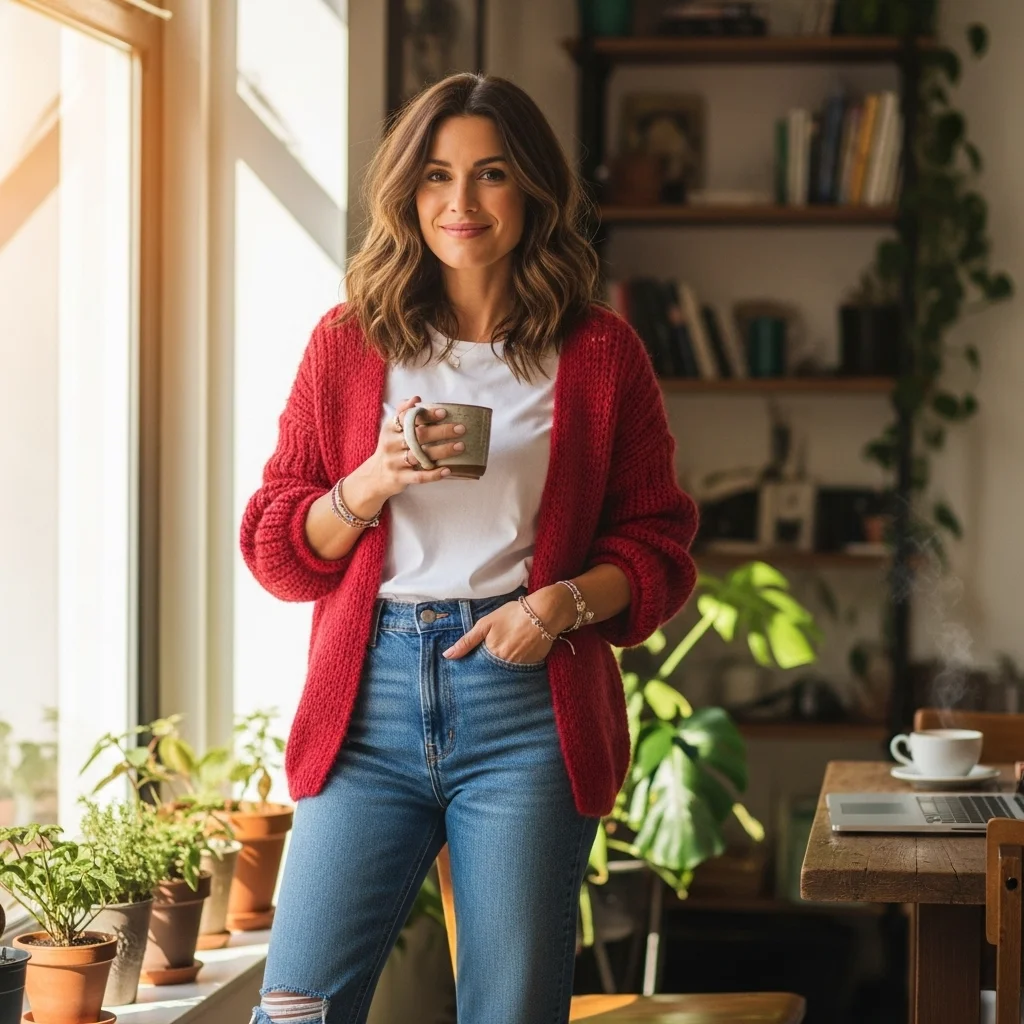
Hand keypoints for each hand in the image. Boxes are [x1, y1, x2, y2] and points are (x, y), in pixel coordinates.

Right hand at [350, 396, 466, 502]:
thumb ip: (403, 412)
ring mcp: (395, 462)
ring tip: (460, 446)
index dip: (426, 415)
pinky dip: (433, 474)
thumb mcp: (391, 429)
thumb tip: (416, 397)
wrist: (375, 476)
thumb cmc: (391, 447)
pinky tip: (448, 470)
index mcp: (390, 428)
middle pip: (418, 436)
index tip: (444, 413)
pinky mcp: (400, 478)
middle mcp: (391, 444)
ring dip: (442, 451)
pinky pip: (419, 477)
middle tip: (460, 429)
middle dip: (441, 432)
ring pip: (420, 456)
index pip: (408, 418)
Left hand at [442, 599, 553, 662]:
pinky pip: (521, 670)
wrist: (543, 612)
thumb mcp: (486, 623)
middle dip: (489, 668)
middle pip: (493, 671)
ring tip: (506, 655)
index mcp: (492, 654)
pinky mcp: (534, 665)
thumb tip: (447, 656)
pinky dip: (518, 665)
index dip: (475, 666)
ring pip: (507, 672)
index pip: (478, 667)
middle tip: (492, 659)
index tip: (474, 664)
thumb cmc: (513, 614)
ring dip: (503, 668)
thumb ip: (467, 641)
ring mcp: (521, 666)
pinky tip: (519, 654)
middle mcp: (505, 664)